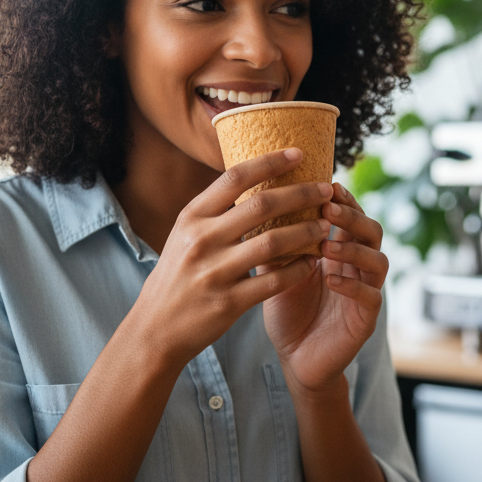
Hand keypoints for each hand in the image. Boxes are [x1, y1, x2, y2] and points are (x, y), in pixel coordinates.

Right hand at [123, 148, 332, 371]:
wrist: (155, 328)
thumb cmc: (178, 275)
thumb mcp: (185, 235)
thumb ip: (216, 210)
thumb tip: (257, 177)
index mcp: (192, 217)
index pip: (235, 177)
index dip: (270, 162)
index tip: (298, 153)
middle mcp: (201, 240)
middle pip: (261, 205)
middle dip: (301, 194)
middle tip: (326, 190)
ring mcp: (214, 273)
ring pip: (273, 242)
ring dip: (306, 232)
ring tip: (325, 226)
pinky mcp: (228, 303)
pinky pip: (274, 281)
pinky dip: (298, 270)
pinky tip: (312, 263)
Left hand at [262, 183, 387, 395]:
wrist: (295, 359)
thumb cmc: (288, 311)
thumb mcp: (277, 270)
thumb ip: (275, 240)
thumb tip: (251, 202)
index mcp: (340, 250)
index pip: (351, 216)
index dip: (343, 199)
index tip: (326, 184)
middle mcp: (358, 267)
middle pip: (372, 231)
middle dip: (352, 217)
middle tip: (328, 208)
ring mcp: (366, 292)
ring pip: (378, 261)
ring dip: (354, 249)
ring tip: (327, 245)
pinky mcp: (365, 320)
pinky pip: (370, 297)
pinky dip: (352, 285)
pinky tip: (331, 279)